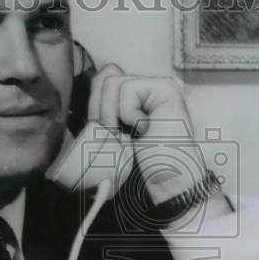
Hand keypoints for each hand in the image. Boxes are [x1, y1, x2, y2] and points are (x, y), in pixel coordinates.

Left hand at [85, 64, 202, 204]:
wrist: (162, 182)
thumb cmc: (135, 168)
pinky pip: (127, 88)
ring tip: (130, 134)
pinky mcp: (165, 87)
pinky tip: (144, 129)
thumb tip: (95, 78)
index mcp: (129, 100)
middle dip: (100, 111)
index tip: (105, 134)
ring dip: (113, 114)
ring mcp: (155, 86)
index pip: (99, 80)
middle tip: (117, 136)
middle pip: (103, 78)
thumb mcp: (105, 135)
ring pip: (112, 82)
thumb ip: (100, 106)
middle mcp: (143, 89)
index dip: (93, 107)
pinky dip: (129, 113)